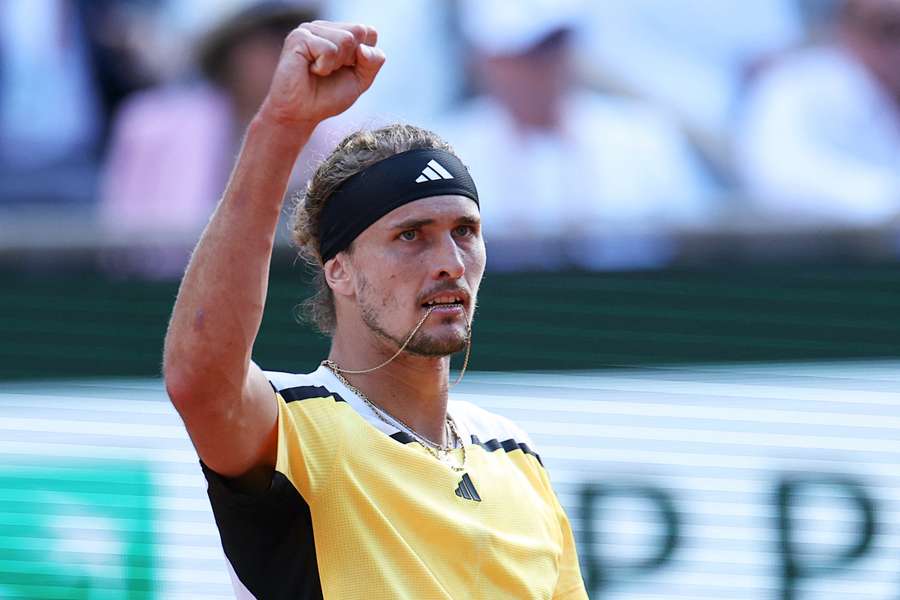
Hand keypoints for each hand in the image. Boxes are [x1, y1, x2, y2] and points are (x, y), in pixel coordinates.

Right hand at [259, 21, 384, 129]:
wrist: (300, 114)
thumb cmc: (327, 97)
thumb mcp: (360, 80)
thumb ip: (373, 61)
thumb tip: (362, 48)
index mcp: (339, 33)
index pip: (369, 32)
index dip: (365, 57)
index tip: (346, 70)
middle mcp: (325, 27)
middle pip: (359, 32)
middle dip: (351, 59)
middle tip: (331, 72)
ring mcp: (310, 29)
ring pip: (346, 39)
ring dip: (336, 64)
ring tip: (319, 72)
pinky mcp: (299, 37)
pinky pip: (329, 50)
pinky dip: (324, 67)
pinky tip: (310, 70)